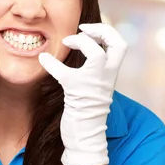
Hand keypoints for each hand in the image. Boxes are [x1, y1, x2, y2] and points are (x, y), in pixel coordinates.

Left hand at [38, 23, 126, 164]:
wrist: (86, 136)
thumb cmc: (88, 111)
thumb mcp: (95, 86)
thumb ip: (93, 70)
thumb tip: (82, 54)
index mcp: (111, 73)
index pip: (120, 44)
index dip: (106, 32)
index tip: (88, 30)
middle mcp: (107, 76)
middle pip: (118, 44)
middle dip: (102, 30)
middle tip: (83, 29)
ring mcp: (94, 83)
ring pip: (97, 54)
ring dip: (81, 42)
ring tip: (67, 42)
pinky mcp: (77, 91)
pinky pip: (65, 73)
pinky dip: (52, 63)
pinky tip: (44, 59)